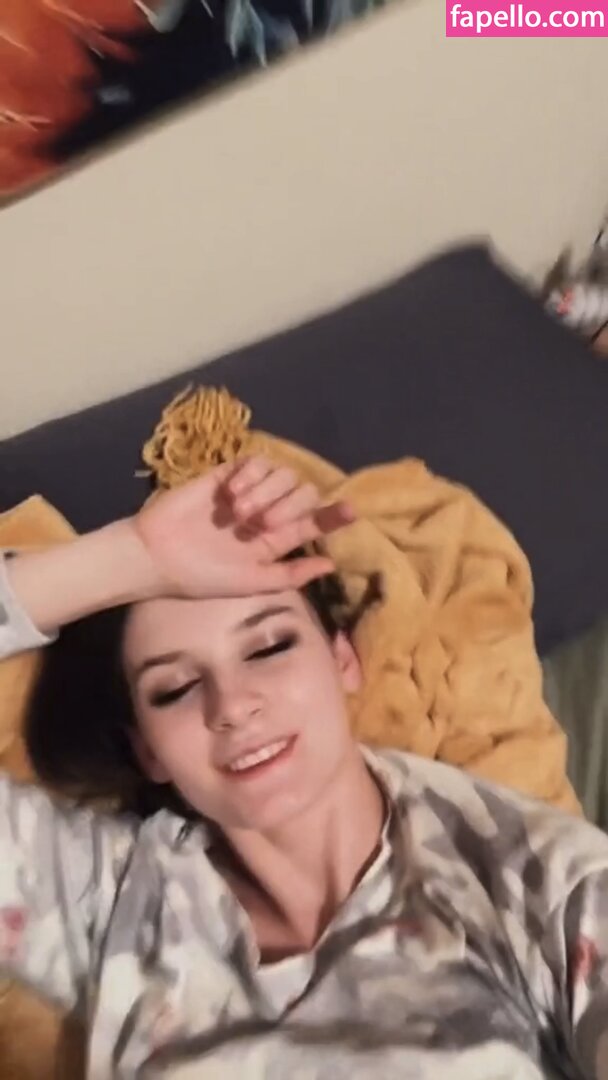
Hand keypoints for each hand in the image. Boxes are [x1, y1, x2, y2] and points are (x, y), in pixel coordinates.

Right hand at [133, 456, 354, 599]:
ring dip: (266, 493)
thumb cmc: (201, 576)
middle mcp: (268, 513)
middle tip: (260, 525)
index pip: (313, 523)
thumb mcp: (250, 582)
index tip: (352, 509)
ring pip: (283, 475)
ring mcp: (250, 491)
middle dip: (289, 507)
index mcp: (276, 541)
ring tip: (239, 514)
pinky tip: (233, 492)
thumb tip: (330, 564)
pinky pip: (257, 461)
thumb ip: (290, 574)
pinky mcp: (228, 473)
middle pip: (303, 494)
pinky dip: (251, 475)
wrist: (158, 555)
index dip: (333, 516)